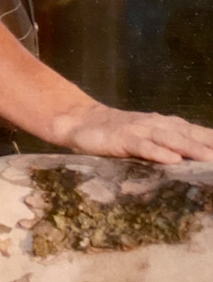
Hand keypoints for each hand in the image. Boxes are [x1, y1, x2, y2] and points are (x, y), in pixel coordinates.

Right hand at [53, 102, 212, 163]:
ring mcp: (137, 130)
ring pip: (168, 138)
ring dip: (190, 148)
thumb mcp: (145, 137)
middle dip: (208, 143)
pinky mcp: (120, 139)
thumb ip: (166, 144)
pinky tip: (171, 159)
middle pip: (186, 134)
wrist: (80, 122)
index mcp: (162, 124)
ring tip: (208, 158)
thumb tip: (193, 157)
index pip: (193, 131)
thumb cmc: (116, 133)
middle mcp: (153, 124)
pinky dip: (157, 152)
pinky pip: (141, 146)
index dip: (210, 138)